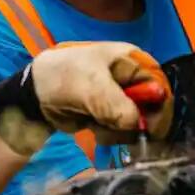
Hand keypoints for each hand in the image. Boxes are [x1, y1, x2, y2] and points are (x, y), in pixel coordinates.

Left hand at [0, 42, 173, 152]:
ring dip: (119, 130)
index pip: (160, 86)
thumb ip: (118, 105)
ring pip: (137, 122)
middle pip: (152, 107)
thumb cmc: (64, 78)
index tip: (150, 129)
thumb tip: (137, 124)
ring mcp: (122, 98)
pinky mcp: (112, 113)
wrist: (34, 94)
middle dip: (135, 122)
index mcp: (133, 61)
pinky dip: (110, 133)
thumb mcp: (91, 88)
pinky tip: (95, 128)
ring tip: (98, 125)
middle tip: (116, 128)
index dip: (158, 108)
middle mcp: (132, 79)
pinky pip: (123, 130)